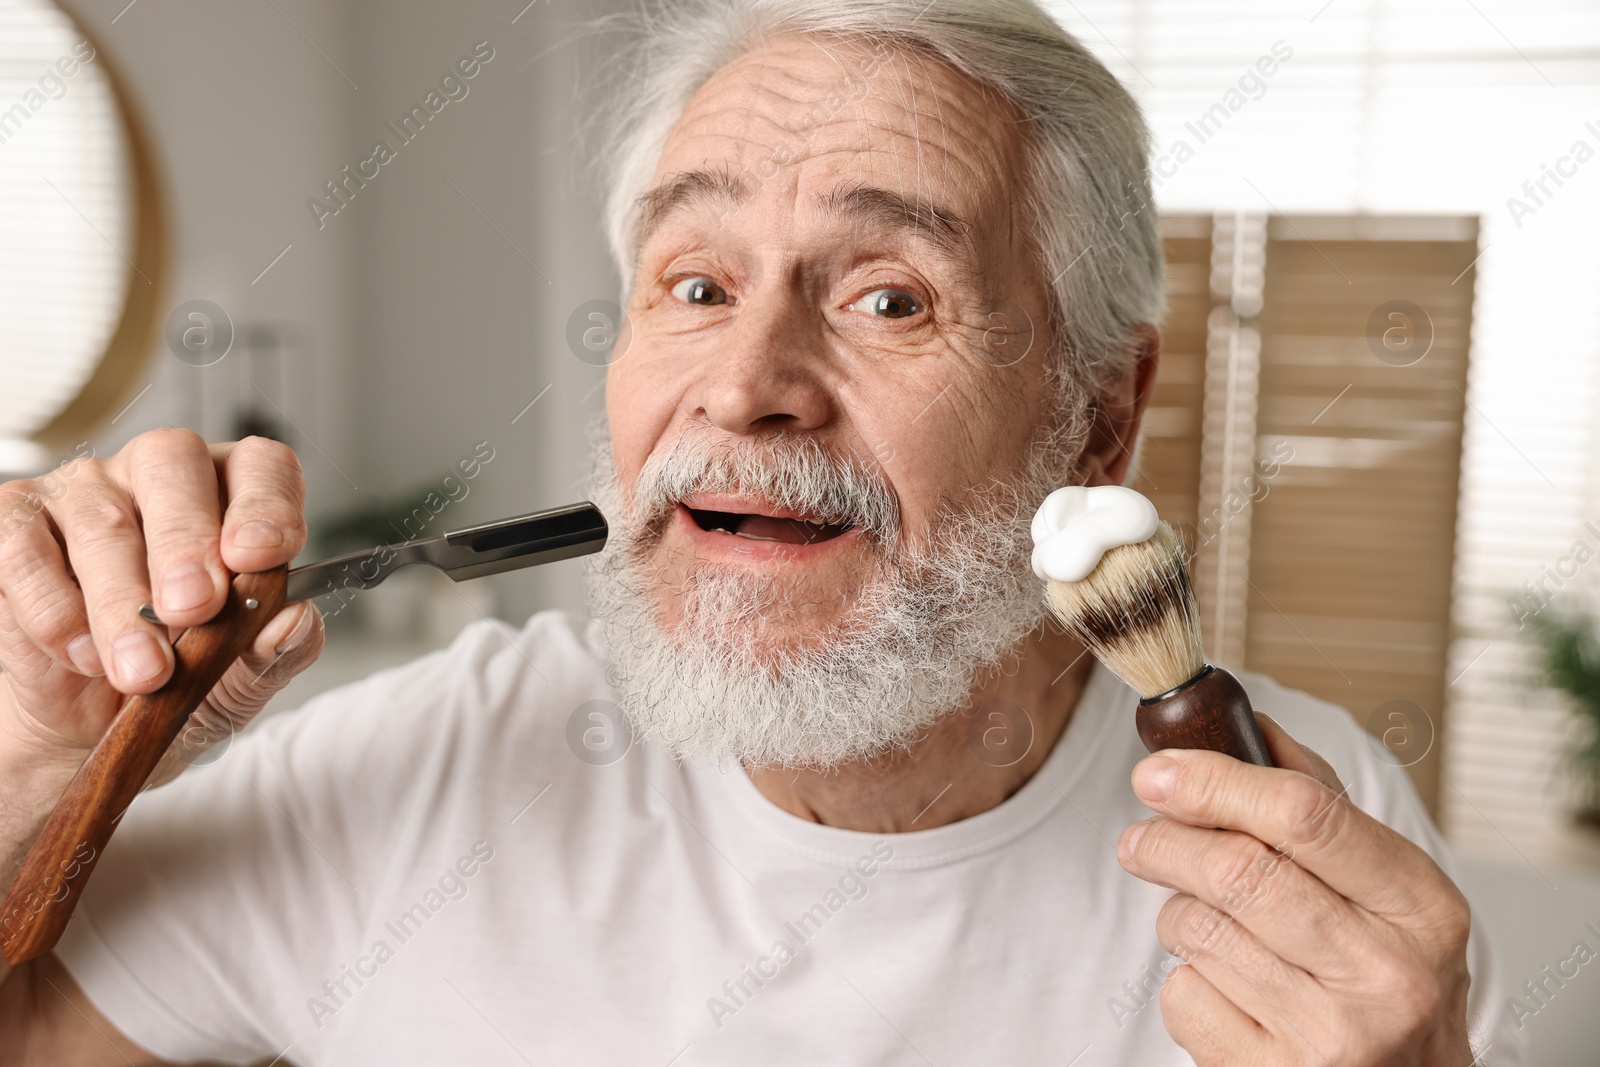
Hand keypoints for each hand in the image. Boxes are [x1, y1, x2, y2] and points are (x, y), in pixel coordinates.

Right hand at [0, 430, 323, 783]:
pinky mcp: (15, 524)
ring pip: (103, 520)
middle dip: (187, 542)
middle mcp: (157, 476)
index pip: (260, 466)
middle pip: (174, 465)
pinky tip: (82, 656)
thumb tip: (296, 622)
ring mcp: (83, 491)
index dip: (266, 502)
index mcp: (231, 495)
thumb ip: (274, 653)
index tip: (262, 555)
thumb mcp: (238, 681)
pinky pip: (25, 549)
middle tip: (194, 609)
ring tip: (144, 671)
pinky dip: (56, 609)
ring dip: (124, 603)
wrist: (87, 727)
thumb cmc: (176, 682)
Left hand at [1116, 715, 1474, 1065]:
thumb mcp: (1389, 892)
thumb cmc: (1386, 976)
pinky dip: (1185, 982)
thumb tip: (1247, 726)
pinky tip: (1225, 989)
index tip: (1157, 771)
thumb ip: (1321, 805)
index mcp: (1422, 907)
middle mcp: (1387, 975)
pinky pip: (1184, 997)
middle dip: (1167, 843)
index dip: (1215, 782)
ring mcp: (1331, 1037)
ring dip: (1178, 913)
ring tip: (1205, 921)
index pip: (1305, 816)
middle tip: (1139, 839)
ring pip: (1199, 931)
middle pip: (1237, 871)